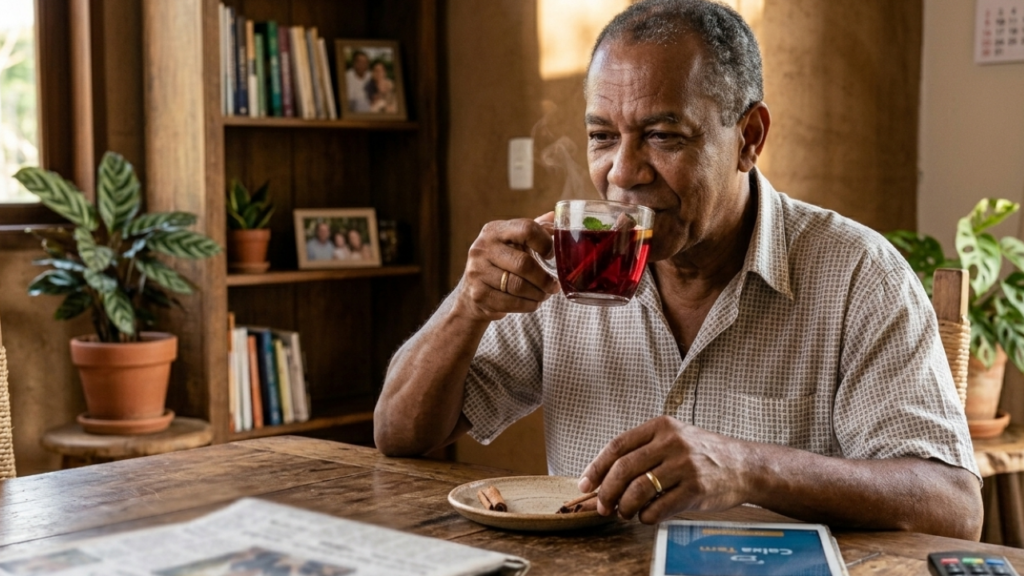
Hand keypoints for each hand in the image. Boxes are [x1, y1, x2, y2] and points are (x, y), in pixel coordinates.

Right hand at [453, 213, 559, 321]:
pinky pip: (511, 303)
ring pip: (518, 286)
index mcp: (495, 230)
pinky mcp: (478, 294)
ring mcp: (477, 271)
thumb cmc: (501, 263)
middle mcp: (482, 248)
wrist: (472, 291)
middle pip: (524, 263)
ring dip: (538, 294)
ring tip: (545, 294)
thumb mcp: (514, 242)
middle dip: (544, 278)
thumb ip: (534, 230)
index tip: (551, 255)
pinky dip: (528, 305)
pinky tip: (533, 303)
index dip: (545, 243)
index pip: (526, 229)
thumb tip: (556, 216)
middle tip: (554, 286)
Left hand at [578, 416, 754, 523]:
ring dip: (624, 507)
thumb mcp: (673, 439)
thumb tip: (603, 479)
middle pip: (624, 469)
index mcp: (661, 426)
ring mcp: (685, 466)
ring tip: (624, 513)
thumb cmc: (702, 454)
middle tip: (602, 506)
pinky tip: (647, 516)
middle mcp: (672, 443)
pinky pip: (659, 508)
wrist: (744, 466)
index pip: (617, 446)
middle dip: (607, 492)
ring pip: (638, 490)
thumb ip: (642, 452)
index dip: (596, 467)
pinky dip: (646, 516)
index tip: (585, 484)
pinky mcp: (696, 489)